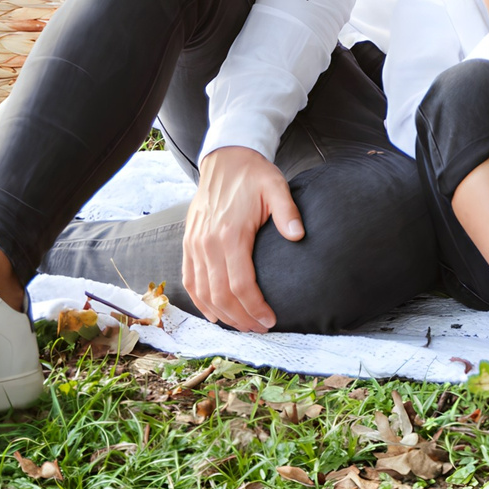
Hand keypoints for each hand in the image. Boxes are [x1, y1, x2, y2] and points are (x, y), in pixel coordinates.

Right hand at [183, 147, 303, 331]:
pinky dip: (200, 301)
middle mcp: (207, 243)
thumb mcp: (276, 186)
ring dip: (222, 314)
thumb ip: (288, 211)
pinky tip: (214, 313)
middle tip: (260, 329)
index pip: (240, 284)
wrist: (225, 159)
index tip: (270, 320)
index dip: (255, 307)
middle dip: (241, 318)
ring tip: (242, 326)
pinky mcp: (188, 243)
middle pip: (221, 295)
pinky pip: (190, 279)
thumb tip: (299, 235)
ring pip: (203, 292)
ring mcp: (194, 244)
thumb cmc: (253, 175)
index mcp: (230, 233)